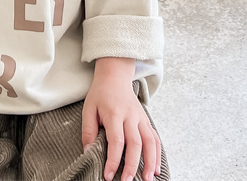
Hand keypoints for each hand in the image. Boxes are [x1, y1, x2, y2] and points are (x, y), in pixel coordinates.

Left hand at [82, 57, 160, 180]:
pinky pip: (155, 138)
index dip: (113, 160)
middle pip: (135, 143)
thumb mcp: (89, 109)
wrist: (115, 76)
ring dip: (150, 161)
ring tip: (147, 179)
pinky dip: (157, 154)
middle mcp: (131, 116)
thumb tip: (88, 152)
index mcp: (115, 113)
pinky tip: (155, 168)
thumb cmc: (101, 94)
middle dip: (132, 165)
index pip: (116, 140)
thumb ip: (88, 131)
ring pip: (150, 141)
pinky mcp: (146, 120)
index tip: (108, 176)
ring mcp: (141, 118)